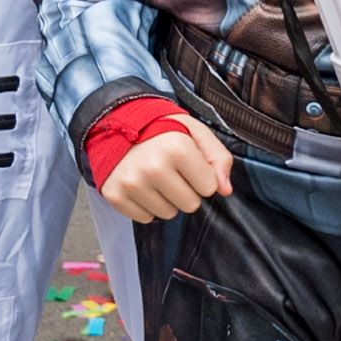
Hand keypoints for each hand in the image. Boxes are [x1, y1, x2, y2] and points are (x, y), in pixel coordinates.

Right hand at [102, 118, 234, 222]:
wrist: (118, 123)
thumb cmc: (163, 129)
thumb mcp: (197, 132)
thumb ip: (219, 158)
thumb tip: (225, 190)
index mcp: (177, 147)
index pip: (209, 188)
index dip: (202, 176)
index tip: (188, 164)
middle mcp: (153, 167)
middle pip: (190, 205)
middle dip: (186, 190)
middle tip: (172, 171)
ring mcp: (132, 183)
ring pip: (168, 214)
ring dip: (166, 199)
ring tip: (156, 177)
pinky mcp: (115, 195)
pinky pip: (145, 218)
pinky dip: (146, 205)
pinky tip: (141, 185)